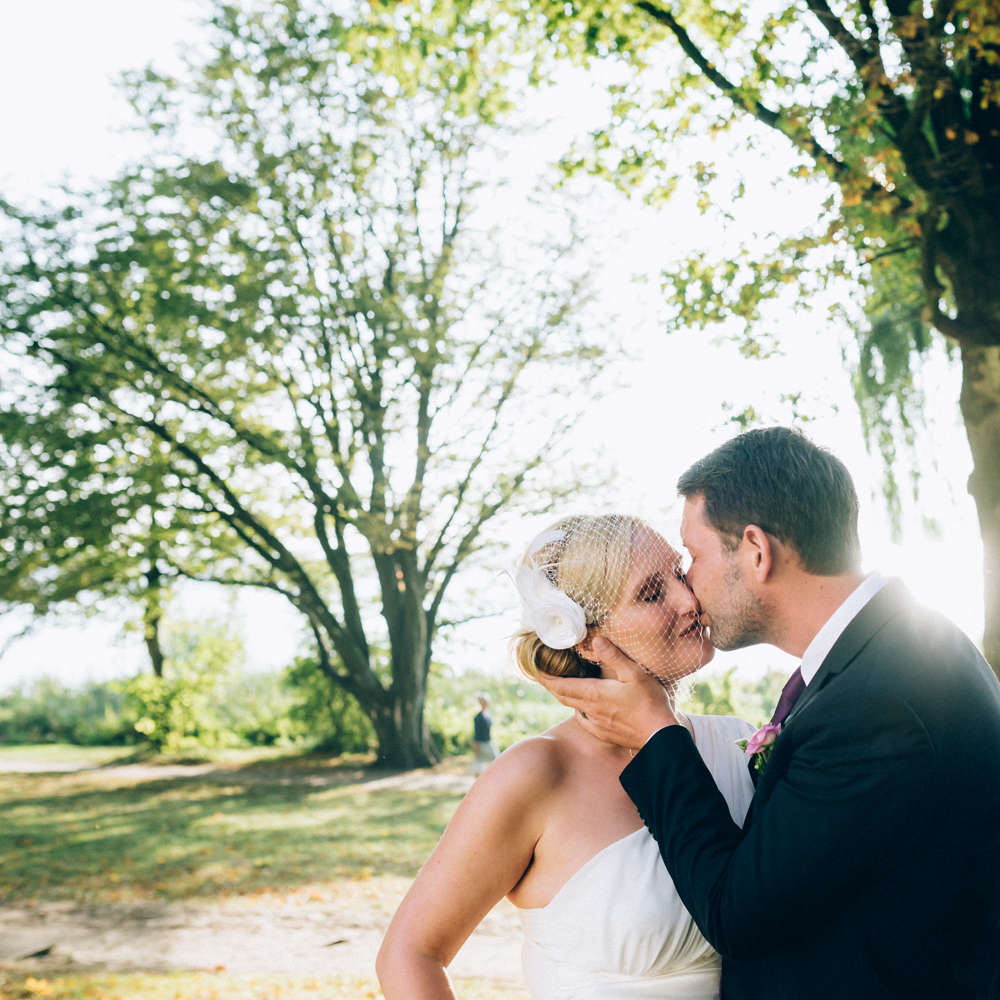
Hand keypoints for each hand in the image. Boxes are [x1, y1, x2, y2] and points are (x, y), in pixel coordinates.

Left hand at [536, 637, 678, 748]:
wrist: (661, 736)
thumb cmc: (650, 703)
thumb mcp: (635, 674)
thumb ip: (613, 656)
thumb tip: (595, 640)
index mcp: (594, 694)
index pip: (561, 685)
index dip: (546, 678)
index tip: (535, 669)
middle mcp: (591, 710)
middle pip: (563, 697)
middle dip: (551, 685)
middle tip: (543, 674)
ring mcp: (596, 724)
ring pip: (573, 708)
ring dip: (565, 696)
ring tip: (562, 685)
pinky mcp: (604, 733)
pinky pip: (583, 721)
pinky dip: (578, 710)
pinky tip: (584, 707)